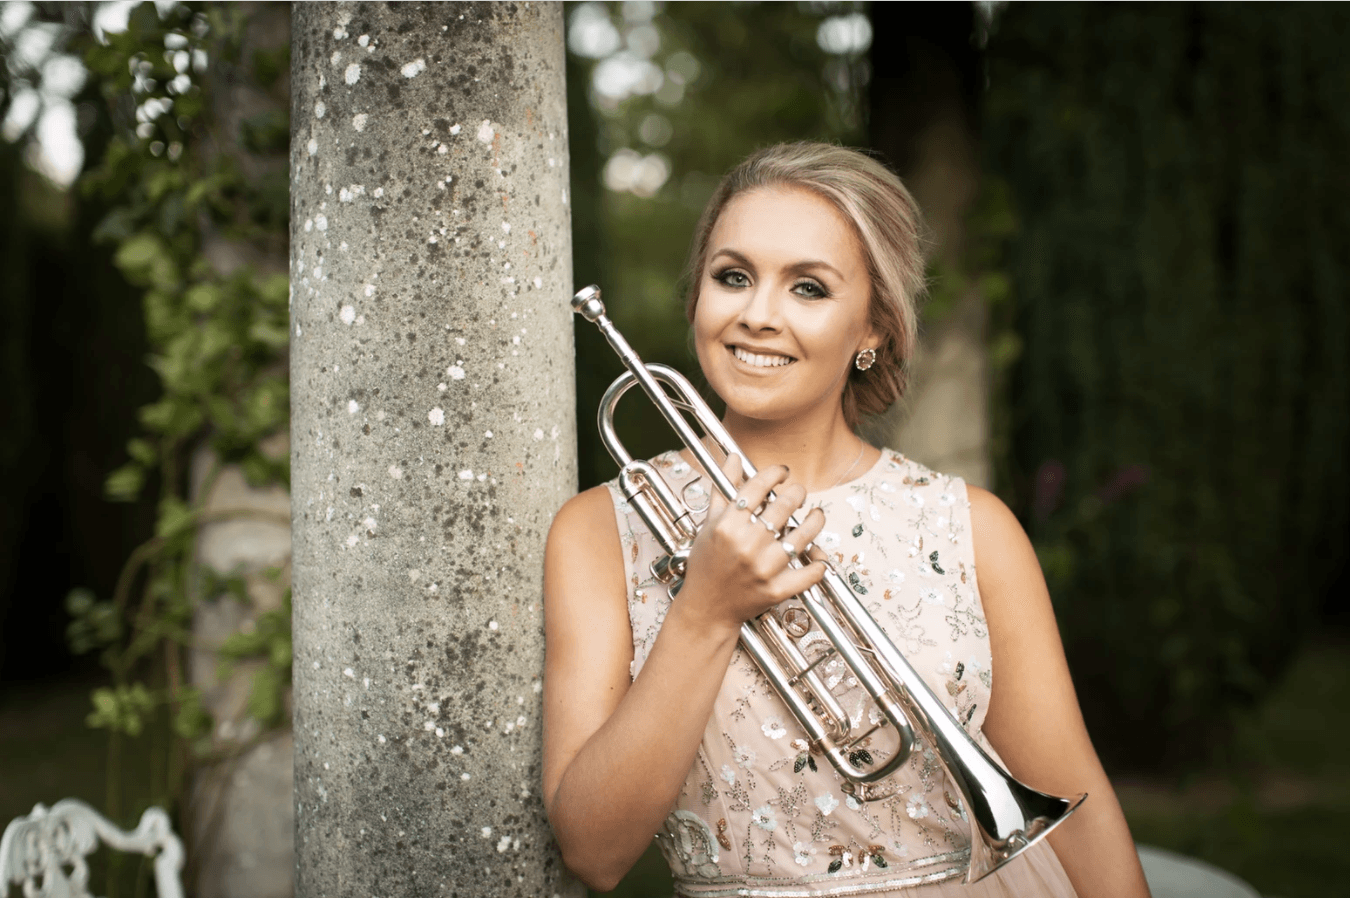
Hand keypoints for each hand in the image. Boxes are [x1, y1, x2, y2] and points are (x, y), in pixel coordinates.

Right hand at [676, 455, 827, 634]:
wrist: (706, 608)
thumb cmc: (706, 564)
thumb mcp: (709, 524)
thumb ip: (723, 490)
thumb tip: (732, 458)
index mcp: (728, 526)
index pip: (758, 486)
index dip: (775, 473)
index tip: (782, 472)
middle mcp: (746, 544)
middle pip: (785, 505)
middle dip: (798, 493)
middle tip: (799, 493)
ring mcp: (763, 568)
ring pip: (804, 535)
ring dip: (816, 521)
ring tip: (816, 515)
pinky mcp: (776, 590)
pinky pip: (809, 574)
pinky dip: (819, 563)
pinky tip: (818, 554)